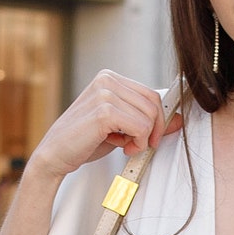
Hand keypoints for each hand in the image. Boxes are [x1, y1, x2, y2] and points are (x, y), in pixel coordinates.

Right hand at [25, 71, 180, 188]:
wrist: (55, 156)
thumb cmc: (84, 141)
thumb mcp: (120, 128)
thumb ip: (146, 121)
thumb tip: (178, 120)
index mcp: (109, 78)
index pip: (151, 93)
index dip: (157, 119)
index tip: (148, 137)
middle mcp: (106, 80)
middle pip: (154, 102)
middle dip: (152, 129)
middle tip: (138, 145)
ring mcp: (104, 93)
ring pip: (149, 116)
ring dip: (143, 138)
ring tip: (125, 146)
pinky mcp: (104, 111)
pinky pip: (140, 127)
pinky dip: (137, 142)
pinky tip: (121, 146)